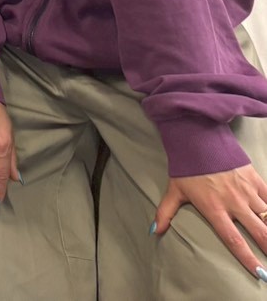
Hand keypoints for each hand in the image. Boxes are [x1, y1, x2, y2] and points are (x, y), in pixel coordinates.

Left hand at [156, 164, 266, 278]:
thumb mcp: (174, 190)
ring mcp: (247, 191)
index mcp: (214, 208)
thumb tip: (154, 231)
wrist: (198, 138)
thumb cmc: (186, 166)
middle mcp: (234, 202)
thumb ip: (165, 212)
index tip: (260, 273)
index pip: (233, 240)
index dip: (248, 258)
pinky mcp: (255, 179)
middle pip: (259, 233)